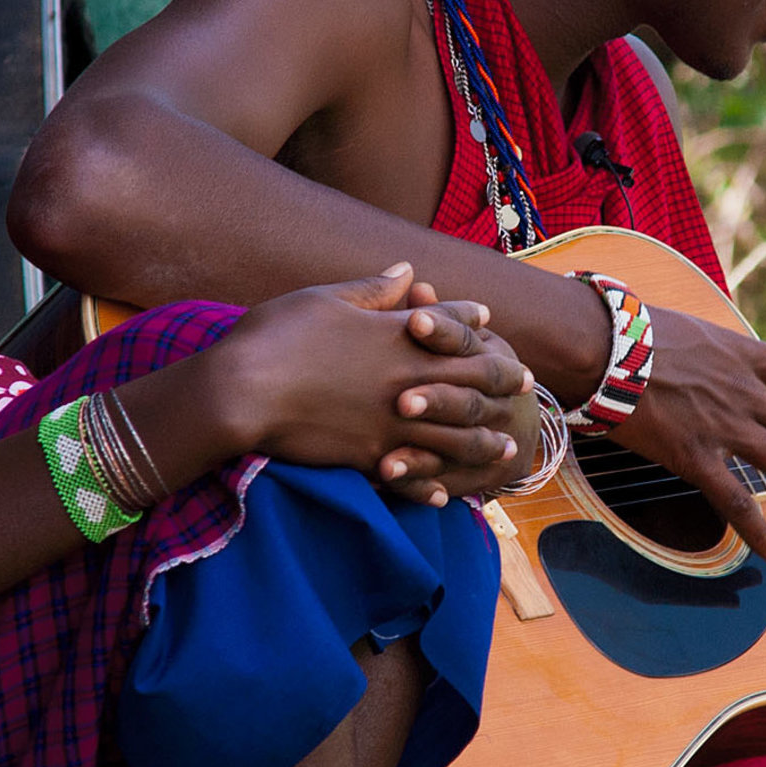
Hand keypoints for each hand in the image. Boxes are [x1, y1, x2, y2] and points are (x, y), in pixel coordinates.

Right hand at [195, 265, 528, 492]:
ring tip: (505, 447)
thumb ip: (373, 289)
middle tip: (524, 384)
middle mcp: (407, 379)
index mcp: (398, 335)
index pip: (451, 325)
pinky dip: (432, 485)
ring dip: (484, 440)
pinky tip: (445, 495)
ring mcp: (393, 422)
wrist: (241, 391)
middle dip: (500, 380)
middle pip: (471, 379)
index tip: (489, 322)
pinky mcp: (371, 457)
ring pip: (456, 434)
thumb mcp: (325, 298)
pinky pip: (414, 475)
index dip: (472, 321)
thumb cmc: (277, 334)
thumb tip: (408, 271)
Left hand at [374, 279, 540, 504]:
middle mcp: (497, 399)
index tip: (413, 320)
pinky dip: (418, 480)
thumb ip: (433, 315)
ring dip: (426, 448)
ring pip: (463, 443)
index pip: (471, 341)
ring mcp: (490, 439)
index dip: (445, 330)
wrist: (511, 428)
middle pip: (471, 398)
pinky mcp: (472, 474)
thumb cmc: (461, 368)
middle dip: (439, 399)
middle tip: (401, 400)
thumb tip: (412, 281)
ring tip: (388, 453)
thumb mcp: (455, 340)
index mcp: (492, 355)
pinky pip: (447, 480)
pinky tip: (387, 477)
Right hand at [599, 306, 765, 564]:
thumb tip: (686, 359)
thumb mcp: (681, 329)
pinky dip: (763, 534)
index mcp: (739, 354)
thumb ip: (699, 350)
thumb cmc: (627, 332)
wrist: (603, 347)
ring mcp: (724, 426)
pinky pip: (739, 503)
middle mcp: (743, 391)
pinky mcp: (696, 457)